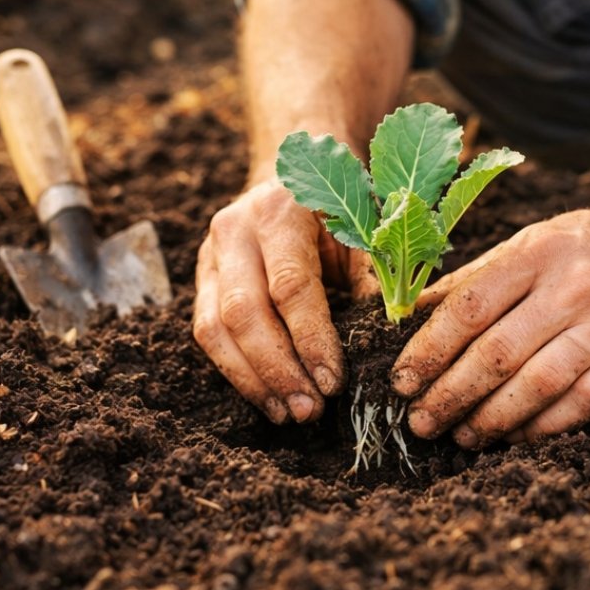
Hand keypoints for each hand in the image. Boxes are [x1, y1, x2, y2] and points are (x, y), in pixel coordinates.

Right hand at [194, 173, 376, 424]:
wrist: (289, 175)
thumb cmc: (335, 208)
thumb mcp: (361, 229)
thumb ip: (372, 275)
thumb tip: (389, 333)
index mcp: (280, 210)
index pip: (290, 285)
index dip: (311, 339)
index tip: (333, 382)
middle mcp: (234, 229)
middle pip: (244, 312)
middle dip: (278, 369)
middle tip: (310, 410)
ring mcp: (210, 253)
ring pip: (214, 328)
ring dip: (253, 380)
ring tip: (289, 414)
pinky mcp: (201, 277)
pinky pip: (206, 332)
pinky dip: (236, 371)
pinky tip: (267, 397)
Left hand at [390, 199, 589, 446]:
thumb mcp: (538, 240)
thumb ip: (479, 275)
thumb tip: (413, 310)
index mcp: (539, 252)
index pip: (470, 306)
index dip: (429, 349)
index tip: (401, 380)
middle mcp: (572, 288)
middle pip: (498, 352)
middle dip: (451, 394)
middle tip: (420, 421)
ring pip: (538, 385)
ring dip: (492, 419)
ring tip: (460, 436)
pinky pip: (584, 404)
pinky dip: (544, 427)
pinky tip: (514, 438)